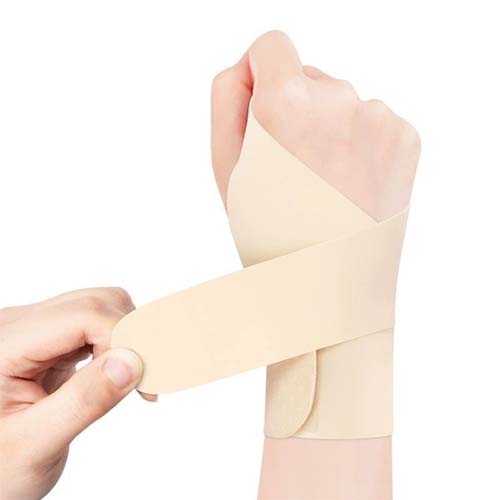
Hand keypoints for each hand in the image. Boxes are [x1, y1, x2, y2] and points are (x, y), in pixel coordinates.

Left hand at [0, 288, 143, 498]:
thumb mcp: (34, 444)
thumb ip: (83, 401)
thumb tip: (133, 361)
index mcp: (5, 343)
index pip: (82, 315)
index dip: (123, 337)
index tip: (146, 376)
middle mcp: (19, 325)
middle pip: (94, 304)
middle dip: (130, 336)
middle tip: (147, 381)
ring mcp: (35, 329)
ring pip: (99, 308)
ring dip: (127, 338)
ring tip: (132, 380)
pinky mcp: (51, 340)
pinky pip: (94, 325)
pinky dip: (117, 344)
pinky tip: (119, 374)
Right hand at [211, 31, 420, 499]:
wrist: (327, 285)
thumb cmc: (269, 232)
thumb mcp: (224, 168)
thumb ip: (226, 99)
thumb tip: (249, 64)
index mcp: (284, 103)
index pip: (271, 44)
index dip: (261, 72)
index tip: (264, 105)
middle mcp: (336, 99)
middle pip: (310, 75)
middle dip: (297, 110)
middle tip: (293, 168)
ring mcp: (377, 117)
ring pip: (343, 100)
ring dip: (330, 128)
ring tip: (323, 183)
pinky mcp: (405, 136)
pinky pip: (373, 120)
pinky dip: (360, 143)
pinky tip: (349, 184)